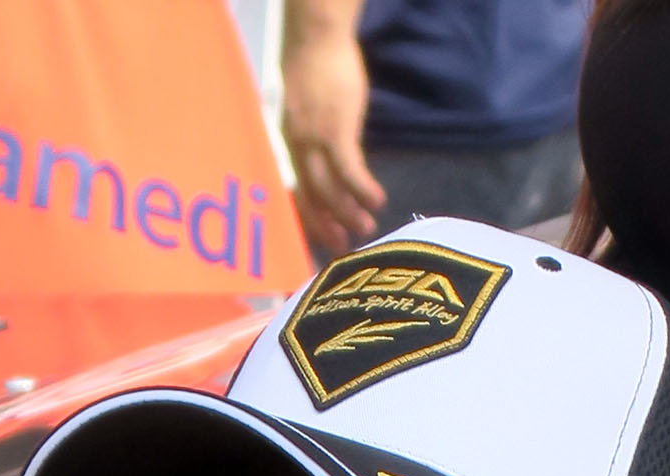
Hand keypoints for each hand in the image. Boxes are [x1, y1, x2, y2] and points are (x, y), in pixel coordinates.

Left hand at [282, 24, 386, 253]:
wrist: (317, 37)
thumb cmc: (317, 66)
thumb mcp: (310, 106)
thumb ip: (316, 133)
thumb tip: (332, 153)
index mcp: (292, 142)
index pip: (299, 190)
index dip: (313, 218)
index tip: (328, 238)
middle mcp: (299, 146)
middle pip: (312, 197)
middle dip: (330, 225)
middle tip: (348, 244)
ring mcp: (316, 139)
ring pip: (330, 189)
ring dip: (350, 212)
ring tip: (369, 226)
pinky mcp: (336, 130)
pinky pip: (349, 170)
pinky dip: (363, 189)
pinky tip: (377, 200)